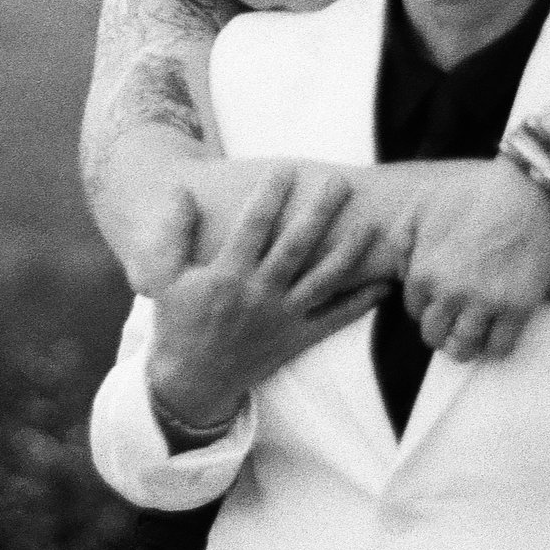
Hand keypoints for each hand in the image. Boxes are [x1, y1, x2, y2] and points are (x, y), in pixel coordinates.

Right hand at [148, 169, 388, 436]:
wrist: (194, 381)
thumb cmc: (179, 322)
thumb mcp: (165, 277)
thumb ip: (174, 232)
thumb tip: (181, 191)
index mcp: (226, 276)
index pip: (253, 227)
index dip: (270, 196)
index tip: (285, 169)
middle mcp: (259, 295)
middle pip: (296, 246)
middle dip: (319, 213)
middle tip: (340, 182)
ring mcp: (283, 318)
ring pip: (323, 280)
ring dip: (349, 252)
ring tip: (371, 225)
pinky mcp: (298, 338)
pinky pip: (335, 320)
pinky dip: (361, 303)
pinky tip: (383, 284)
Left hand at [392, 158, 549, 362]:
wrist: (529, 189)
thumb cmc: (475, 192)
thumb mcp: (423, 204)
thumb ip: (402, 238)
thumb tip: (399, 271)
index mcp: (424, 271)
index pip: (414, 310)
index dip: (426, 307)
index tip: (439, 302)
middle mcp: (450, 293)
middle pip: (435, 334)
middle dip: (441, 330)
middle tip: (455, 322)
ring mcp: (484, 303)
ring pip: (464, 349)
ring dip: (465, 346)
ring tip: (472, 336)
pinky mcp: (518, 308)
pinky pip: (501, 348)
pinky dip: (495, 348)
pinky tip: (496, 333)